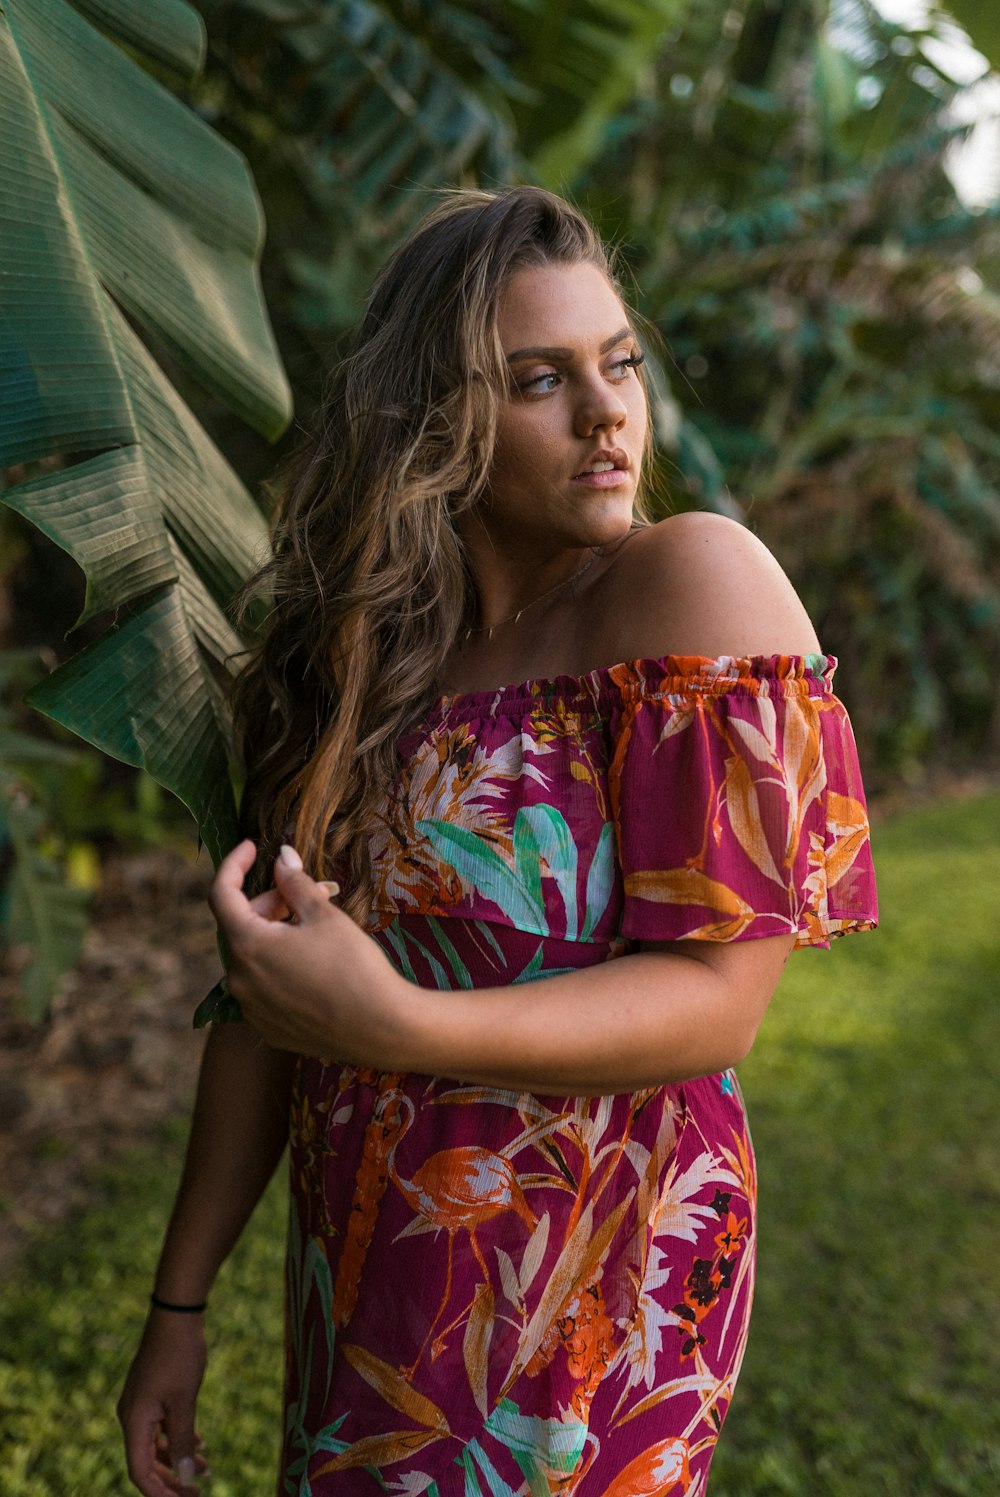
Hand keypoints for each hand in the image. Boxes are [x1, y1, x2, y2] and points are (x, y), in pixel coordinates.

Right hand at [117, 1310, 207, 1495]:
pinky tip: (200, 1441)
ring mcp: (141, 1404)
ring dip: (178, 1457)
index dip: (160, 1492)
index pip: (140, 1471)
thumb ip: (182, 1440)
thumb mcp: (184, 1401)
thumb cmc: (179, 1355)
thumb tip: (184, 1477)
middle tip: (199, 1491)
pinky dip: (178, 1437)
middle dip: (171, 1479)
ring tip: (207, 1468)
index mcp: (134, 1421)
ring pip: (156, 1444)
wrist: (176, 1315)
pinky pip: (161, 1426)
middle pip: (147, 1461)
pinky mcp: (152, 1394)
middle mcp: (131, 1416)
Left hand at [208, 840, 413, 1061]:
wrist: (381, 1029)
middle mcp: (239, 980)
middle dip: (273, 901)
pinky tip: (315, 961)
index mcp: (247, 946)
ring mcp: (251, 1008)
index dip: (234, 865)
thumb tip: (281, 857)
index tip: (252, 846)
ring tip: (319, 925)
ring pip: (254, 956)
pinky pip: (264, 986)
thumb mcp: (324, 915)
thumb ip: (294, 883)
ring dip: (278, 933)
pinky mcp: (269, 1027)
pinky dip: (280, 965)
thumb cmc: (354, 966)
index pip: (221, 894)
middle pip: (242, 925)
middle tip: (315, 891)